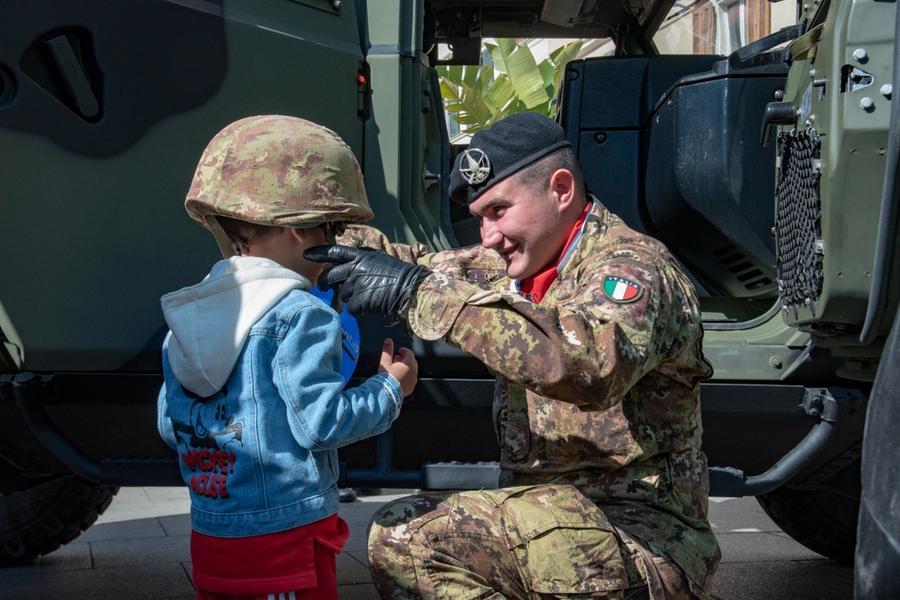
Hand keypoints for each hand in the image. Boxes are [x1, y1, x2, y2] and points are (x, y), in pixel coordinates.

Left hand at [304, 245, 430, 319]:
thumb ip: (361, 262)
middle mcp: (355, 269)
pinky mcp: (358, 301)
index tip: (307, 254)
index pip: (334, 252)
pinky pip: (351, 308)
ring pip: (342, 294)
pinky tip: (371, 305)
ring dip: (350, 297)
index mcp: (360, 256)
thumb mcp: (378, 260)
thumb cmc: (398, 274)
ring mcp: (356, 285)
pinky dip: (359, 309)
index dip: (318, 253)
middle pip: (330, 276)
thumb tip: (346, 268)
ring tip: (367, 296)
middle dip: (324, 282)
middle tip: (323, 286)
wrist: (410, 289)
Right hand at [377, 338, 416, 396]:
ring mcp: (413, 381)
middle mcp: (414, 372)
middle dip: (405, 359)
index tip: (399, 351)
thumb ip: (388, 350)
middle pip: (412, 362)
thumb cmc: (386, 378)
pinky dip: (406, 376)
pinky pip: (410, 379)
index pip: (409, 353)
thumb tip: (388, 341)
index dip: (404, 351)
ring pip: (411, 371)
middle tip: (397, 359)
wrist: (386, 393)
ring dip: (405, 368)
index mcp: (409, 364)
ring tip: (396, 368)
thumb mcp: (385, 361)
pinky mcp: (410, 388)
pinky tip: (398, 377)